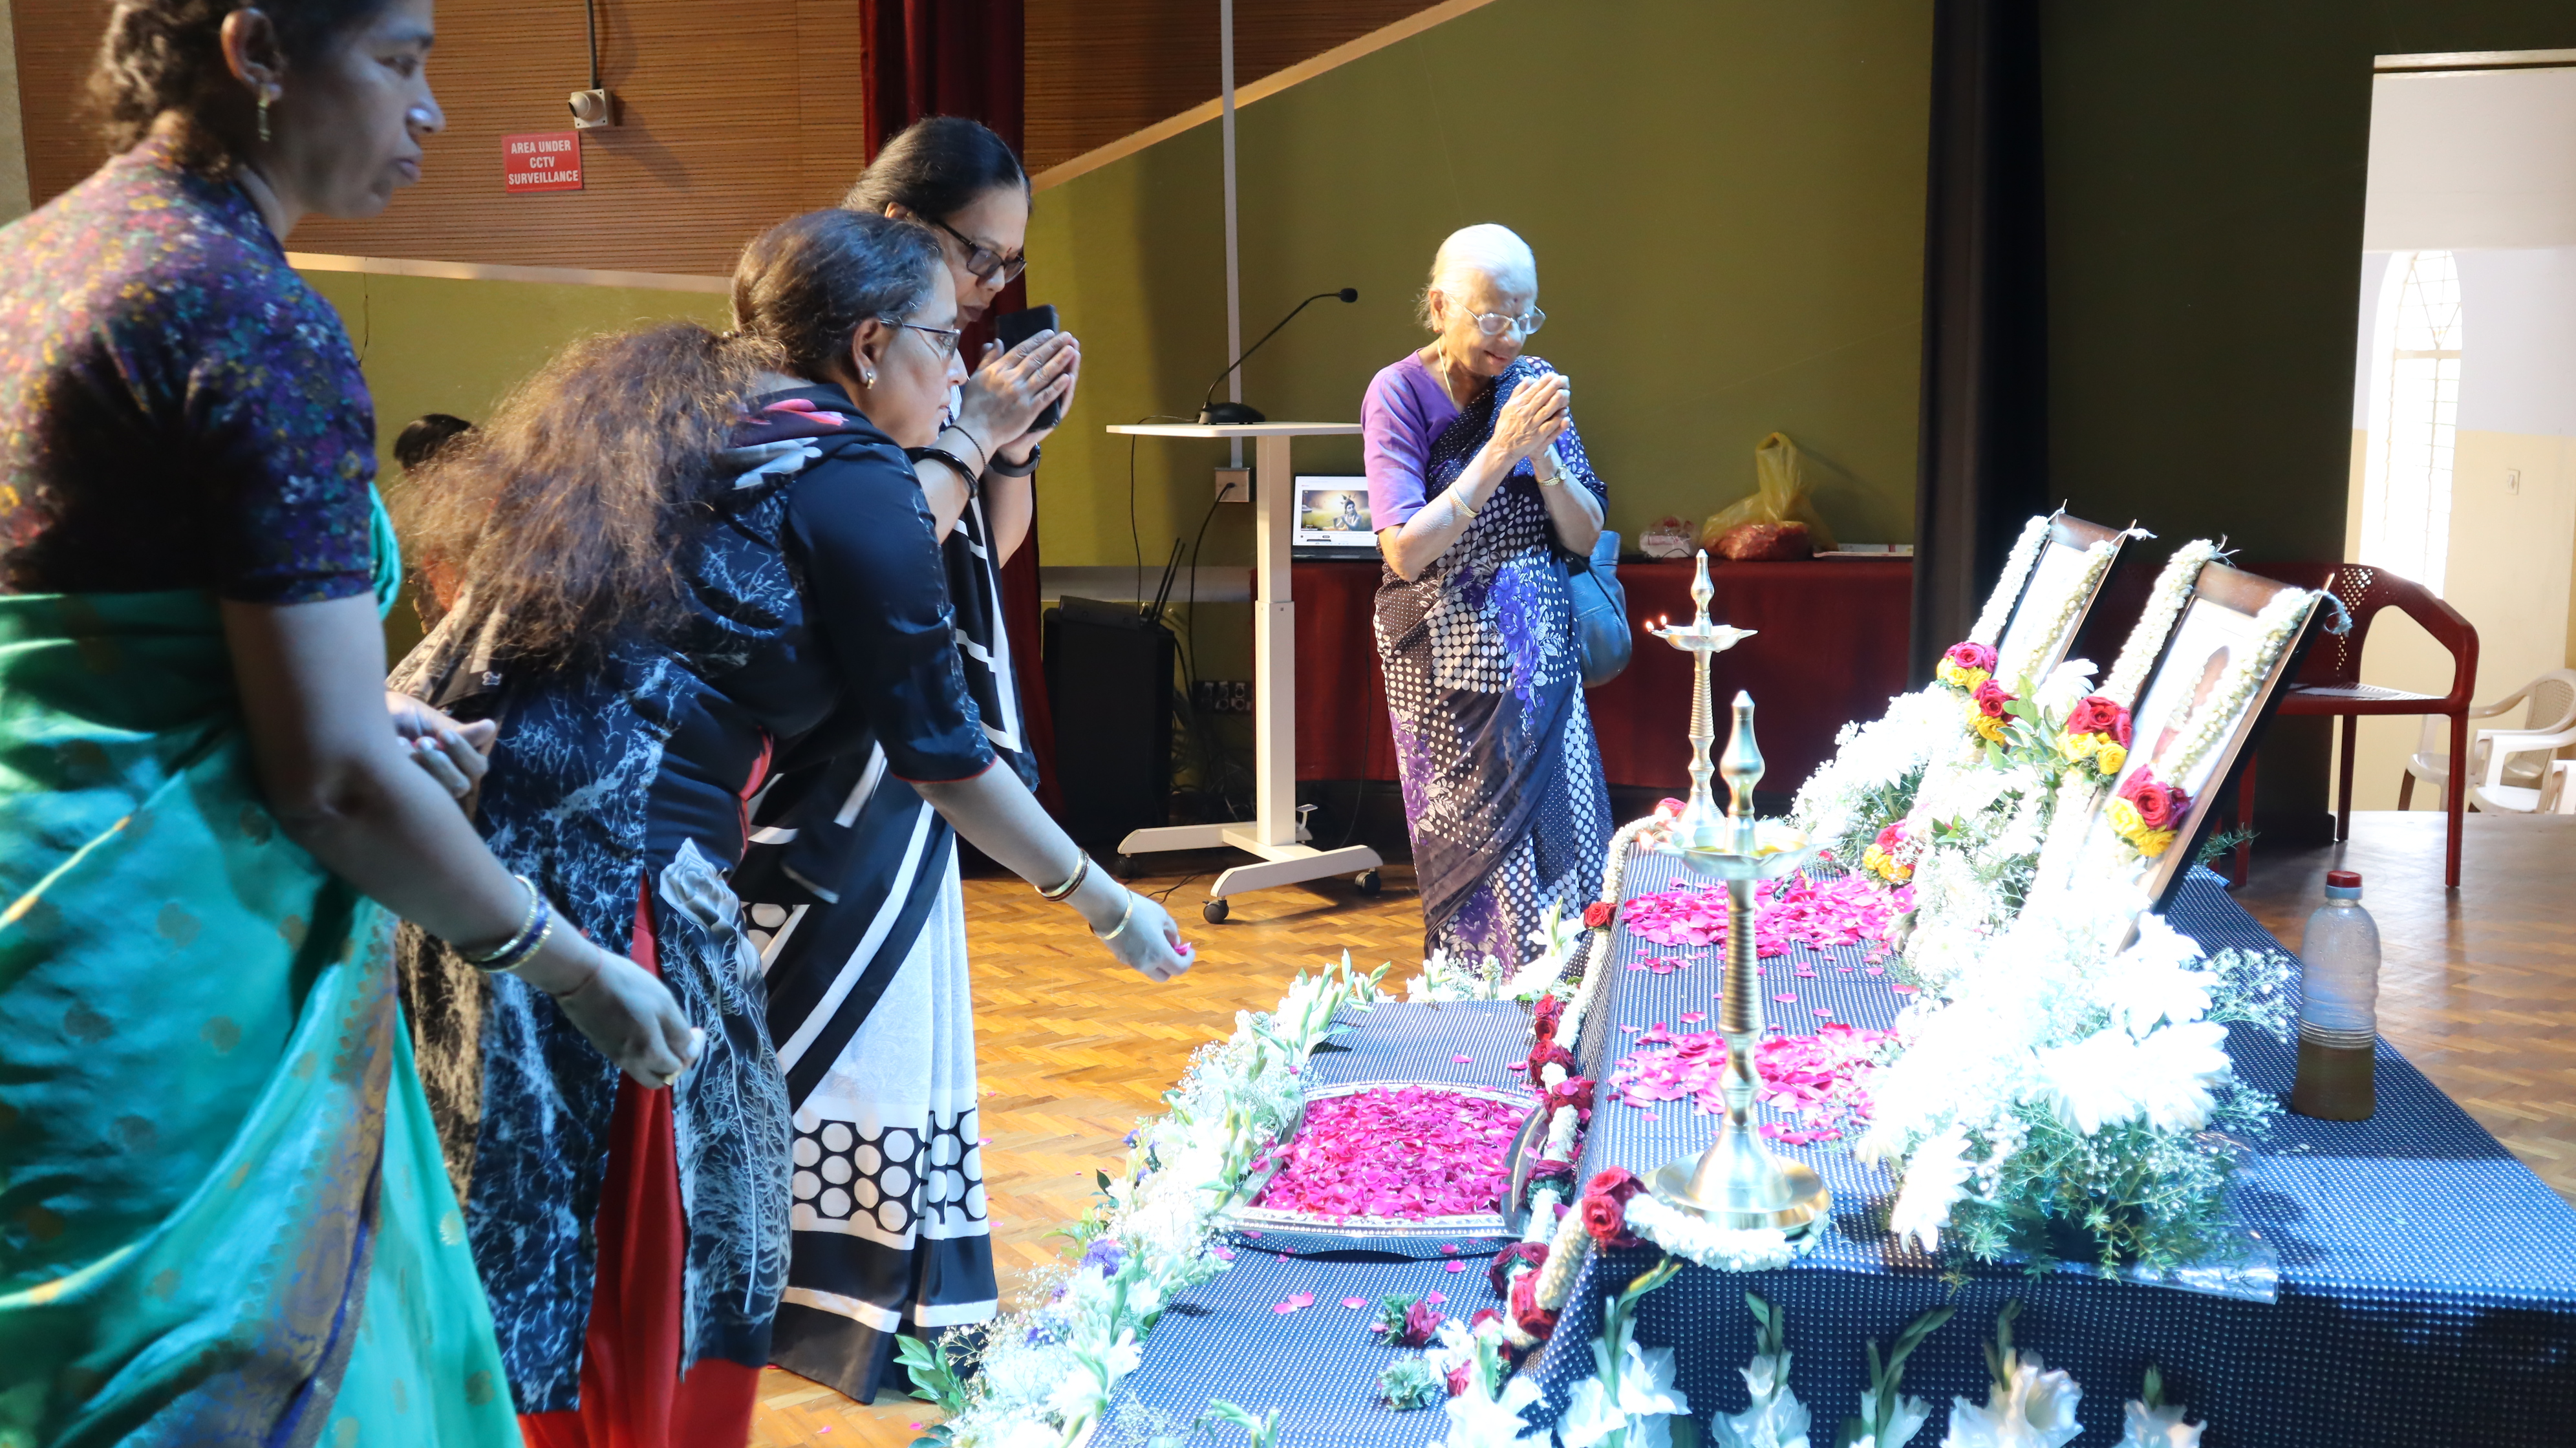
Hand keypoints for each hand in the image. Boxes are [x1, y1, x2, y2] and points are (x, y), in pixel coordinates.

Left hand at [387, 691, 496, 799]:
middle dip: (443, 764)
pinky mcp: (404, 796)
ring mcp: (426, 789)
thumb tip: (491, 727)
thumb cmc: (399, 717)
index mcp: (457, 757)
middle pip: (462, 785)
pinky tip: (392, 754)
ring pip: (441, 794)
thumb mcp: (429, 720)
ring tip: (406, 746)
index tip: (443, 734)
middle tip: (422, 742)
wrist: (361, 718)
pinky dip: (405, 773)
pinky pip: (415, 794)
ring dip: (426, 771)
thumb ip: (459, 731)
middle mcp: (445, 777)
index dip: (464, 753)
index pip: (477, 767)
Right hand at [524, 934, 703, 1089]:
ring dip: (657, 1059)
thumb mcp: (663, 1004)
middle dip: (674, 1064)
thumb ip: (678, 1032)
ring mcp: (614, 1056)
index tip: (697, 1031)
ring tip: (664, 1032)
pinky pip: (629, 1060)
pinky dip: (642, 1052)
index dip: (692, 1052)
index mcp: (649, 1054)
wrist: (582, 978)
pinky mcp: (603, 1046)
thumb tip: (688, 1051)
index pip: (678, 1067)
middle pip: (658, 1078)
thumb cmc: (628, 986)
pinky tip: (645, 1030)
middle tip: (681, 1040)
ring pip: (642, 1070)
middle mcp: (631, 1063)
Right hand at [956, 331, 1077, 462]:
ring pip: (1044, 374)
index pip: (1021, 350)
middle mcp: (1012, 379)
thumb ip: (988, 358)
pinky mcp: (1028, 410)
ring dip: (1060, 361)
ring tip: (1072, 350)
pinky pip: (1046, 396)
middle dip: (1053, 346)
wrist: (976, 430)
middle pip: (1036, 359)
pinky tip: (1068, 377)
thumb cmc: (974, 404)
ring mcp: (1022, 395)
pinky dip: (1057, 386)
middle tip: (1067, 335)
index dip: (1037, 340)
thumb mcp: (977, 376)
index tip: (1050, 332)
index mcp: (999, 370)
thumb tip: (997, 341)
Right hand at [1083, 884, 1192, 982]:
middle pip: (1164, 976)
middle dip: (1171, 966)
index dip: (1188, 960)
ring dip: (1157, 962)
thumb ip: (1172, 933)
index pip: (1180, 969)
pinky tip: (1142, 941)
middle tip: (1173, 951)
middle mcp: (1146, 964)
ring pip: (1149, 970)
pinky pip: (1137, 962)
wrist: (1108, 907)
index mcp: (1160, 954)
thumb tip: (1175, 943)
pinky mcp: (1120, 958)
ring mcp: (1131, 963)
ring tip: (1156, 943)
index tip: (1189, 950)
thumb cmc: (1139, 909)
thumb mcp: (1162, 917)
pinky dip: (1144, 957)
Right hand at [1487, 372, 1570, 466]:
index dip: (1543, 382)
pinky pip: (1549, 426)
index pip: (1532, 390)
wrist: (1503, 448)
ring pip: (1546, 410)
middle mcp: (1524, 413)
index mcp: (1517, 405)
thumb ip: (1518, 392)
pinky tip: (1564, 412)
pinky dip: (1557, 418)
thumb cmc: (1505, 426)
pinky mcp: (1537, 436)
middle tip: (1563, 379)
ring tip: (1565, 392)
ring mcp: (1531, 425)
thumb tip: (1528, 378)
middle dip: (1553, 387)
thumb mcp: (1508, 406)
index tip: (1552, 375)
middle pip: (1541, 398)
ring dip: (1556, 401)